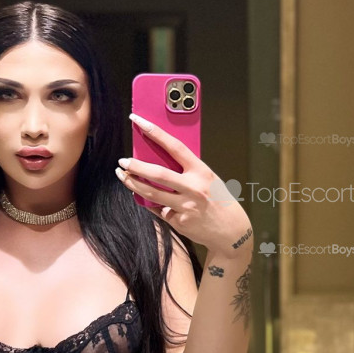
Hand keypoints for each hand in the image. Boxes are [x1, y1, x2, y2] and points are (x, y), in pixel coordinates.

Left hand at [118, 114, 253, 258]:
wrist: (231, 231)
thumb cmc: (219, 201)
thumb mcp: (208, 180)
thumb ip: (187, 172)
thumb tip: (159, 162)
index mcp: (201, 171)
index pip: (175, 147)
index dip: (155, 133)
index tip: (139, 122)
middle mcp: (194, 188)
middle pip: (158, 174)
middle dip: (136, 167)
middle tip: (122, 161)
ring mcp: (186, 206)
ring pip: (151, 193)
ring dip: (133, 184)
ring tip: (123, 176)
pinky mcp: (179, 222)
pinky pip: (158, 210)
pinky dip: (150, 204)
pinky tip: (145, 199)